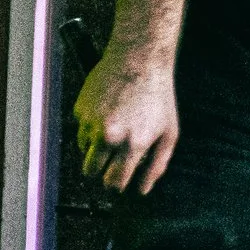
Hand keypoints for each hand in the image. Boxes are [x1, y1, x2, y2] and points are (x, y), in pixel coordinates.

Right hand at [75, 44, 178, 196]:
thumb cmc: (158, 97)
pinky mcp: (80, 109)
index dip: (116, 185)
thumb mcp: (169, 132)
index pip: (114, 182)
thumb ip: (157, 166)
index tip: (118, 181)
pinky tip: (107, 112)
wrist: (139, 59)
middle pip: (91, 173)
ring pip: (84, 152)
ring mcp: (91, 122)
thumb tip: (142, 190)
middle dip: (100, 172)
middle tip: (111, 162)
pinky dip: (91, 127)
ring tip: (114, 129)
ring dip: (96, 148)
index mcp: (132, 144)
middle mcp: (108, 136)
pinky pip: (81, 129)